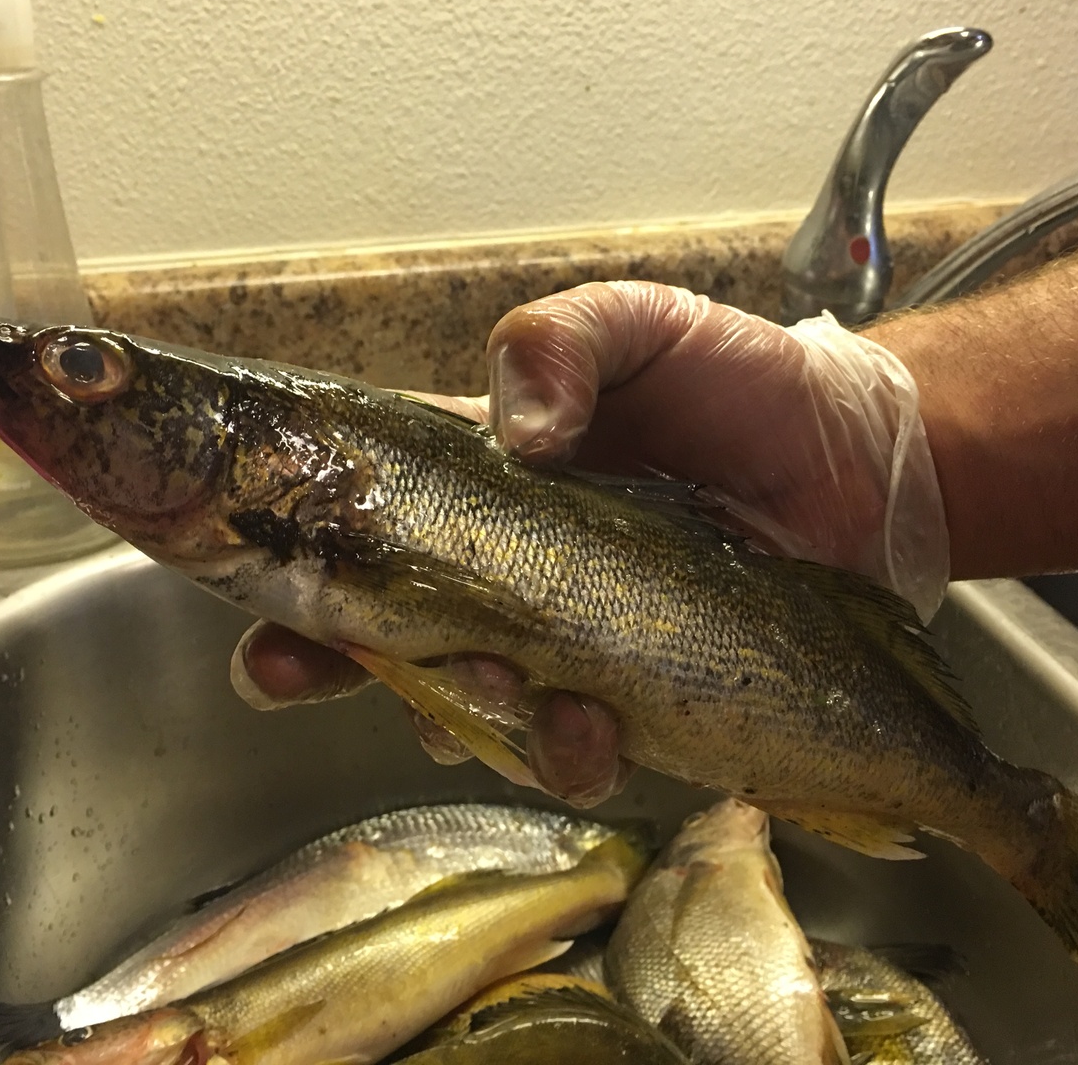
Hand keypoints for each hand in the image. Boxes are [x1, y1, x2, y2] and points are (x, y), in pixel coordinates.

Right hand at [232, 281, 945, 805]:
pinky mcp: (631, 702)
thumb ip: (562, 342)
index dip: (276, 546)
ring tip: (525, 694)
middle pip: (371, 630)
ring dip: (464, 714)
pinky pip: (568, 752)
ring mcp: (559, 644)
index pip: (348, 515)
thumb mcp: (643, 325)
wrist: (856, 465)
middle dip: (320, 661)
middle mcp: (495, 573)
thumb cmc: (738, 384)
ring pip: (462, 707)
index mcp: (473, 481)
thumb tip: (523, 427)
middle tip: (298, 668)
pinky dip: (567, 753)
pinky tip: (597, 730)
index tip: (222, 565)